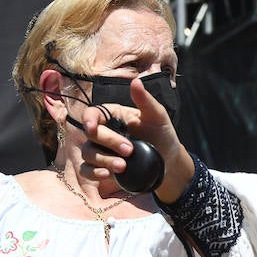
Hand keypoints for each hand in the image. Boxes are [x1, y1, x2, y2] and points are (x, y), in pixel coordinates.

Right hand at [77, 78, 193, 201]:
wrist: (169, 161)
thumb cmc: (162, 134)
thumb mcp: (158, 116)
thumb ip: (145, 100)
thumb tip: (135, 82)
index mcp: (114, 116)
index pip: (93, 114)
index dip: (88, 119)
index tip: (92, 127)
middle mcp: (104, 132)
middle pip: (91, 135)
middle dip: (109, 143)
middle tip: (130, 150)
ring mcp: (102, 151)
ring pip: (88, 154)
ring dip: (104, 160)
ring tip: (123, 166)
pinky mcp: (102, 168)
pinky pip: (87, 170)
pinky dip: (94, 173)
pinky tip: (107, 174)